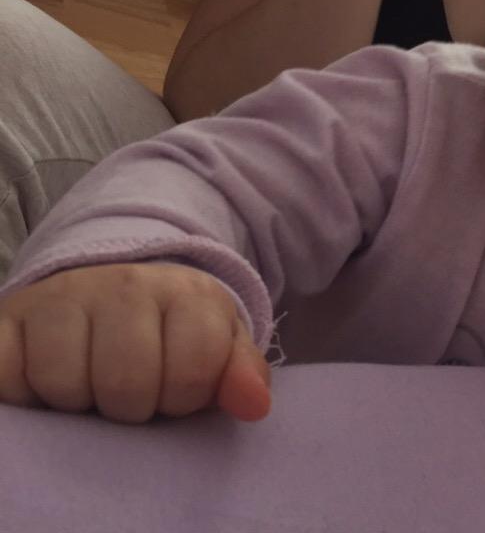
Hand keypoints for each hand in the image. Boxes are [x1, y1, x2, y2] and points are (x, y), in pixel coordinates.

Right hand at [0, 263, 270, 423]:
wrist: (106, 288)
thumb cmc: (170, 333)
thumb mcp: (219, 346)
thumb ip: (241, 374)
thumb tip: (254, 404)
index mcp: (187, 293)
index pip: (192, 374)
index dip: (184, 399)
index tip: (177, 389)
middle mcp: (124, 283)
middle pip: (126, 384)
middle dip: (132, 407)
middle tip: (130, 393)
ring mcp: (62, 295)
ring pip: (65, 385)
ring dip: (77, 403)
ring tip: (89, 386)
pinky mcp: (8, 314)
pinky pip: (8, 375)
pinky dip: (23, 392)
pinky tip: (44, 382)